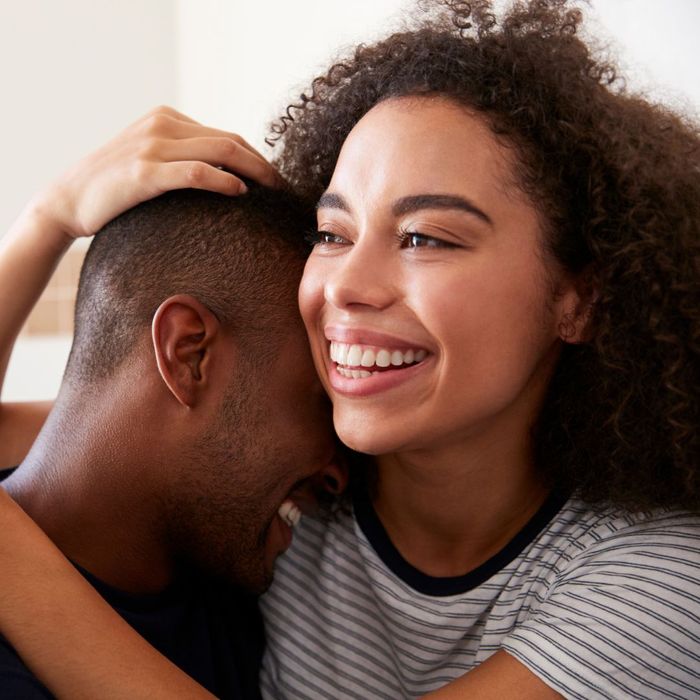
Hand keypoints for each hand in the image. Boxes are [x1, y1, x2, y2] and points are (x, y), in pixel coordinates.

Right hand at [29, 106, 280, 240]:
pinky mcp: (144, 171)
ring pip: (219, 151)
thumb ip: (182, 160)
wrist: (69, 199)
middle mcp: (163, 125)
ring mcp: (153, 146)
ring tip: (273, 191)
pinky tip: (241, 192)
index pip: (225, 135)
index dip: (256, 157)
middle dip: (263, 164)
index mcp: (167, 120)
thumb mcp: (151, 162)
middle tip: (284, 188)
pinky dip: (222, 179)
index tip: (275, 179)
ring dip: (254, 170)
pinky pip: (195, 172)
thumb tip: (225, 178)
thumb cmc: (115, 188)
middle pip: (229, 140)